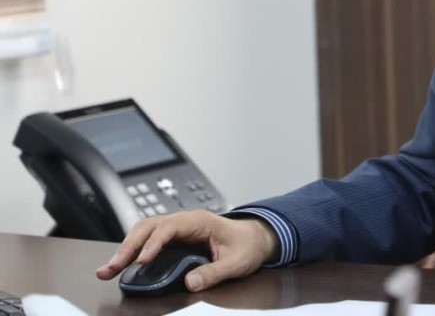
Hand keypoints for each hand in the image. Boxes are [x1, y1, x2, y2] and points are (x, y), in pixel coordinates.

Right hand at [94, 210, 278, 291]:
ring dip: (126, 248)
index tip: (143, 261)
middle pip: (150, 226)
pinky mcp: (174, 238)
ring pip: (145, 231)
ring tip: (108, 269)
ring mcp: (178, 228)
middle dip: (129, 246)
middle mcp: (185, 221)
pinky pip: (149, 239)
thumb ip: (214, 272)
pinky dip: (133, 250)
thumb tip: (190, 282)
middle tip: (113, 267)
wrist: (256, 238)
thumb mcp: (237, 262)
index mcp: (200, 221)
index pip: (170, 227)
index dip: (154, 243)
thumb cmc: (248, 246)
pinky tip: (121, 264)